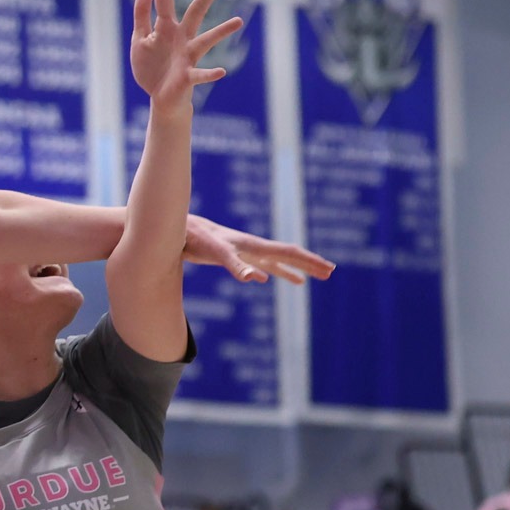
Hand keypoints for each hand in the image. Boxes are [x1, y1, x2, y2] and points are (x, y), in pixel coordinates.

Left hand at [129, 0, 241, 107]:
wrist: (160, 98)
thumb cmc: (151, 68)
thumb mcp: (139, 39)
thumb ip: (141, 15)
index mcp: (166, 27)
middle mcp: (181, 37)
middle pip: (197, 10)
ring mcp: (187, 56)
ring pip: (206, 40)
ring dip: (222, 32)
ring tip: (239, 21)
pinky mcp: (188, 76)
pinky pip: (200, 74)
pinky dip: (210, 74)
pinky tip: (221, 72)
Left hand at [184, 214, 335, 283]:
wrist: (178, 230)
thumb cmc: (197, 240)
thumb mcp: (216, 254)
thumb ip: (235, 266)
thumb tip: (256, 278)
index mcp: (254, 246)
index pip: (289, 252)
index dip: (309, 261)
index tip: (328, 268)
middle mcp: (253, 247)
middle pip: (288, 256)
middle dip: (309, 264)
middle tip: (331, 272)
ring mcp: (245, 251)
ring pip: (276, 261)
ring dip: (295, 270)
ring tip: (310, 279)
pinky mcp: (234, 257)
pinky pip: (259, 266)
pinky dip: (272, 272)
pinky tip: (272, 278)